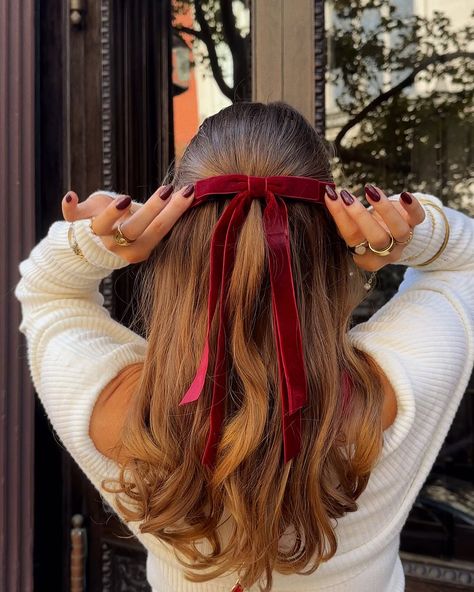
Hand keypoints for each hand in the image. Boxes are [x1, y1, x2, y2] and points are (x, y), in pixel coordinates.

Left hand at [61, 184, 194, 263]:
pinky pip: (71, 217)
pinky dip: (70, 206)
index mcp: (137, 250)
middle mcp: (116, 246)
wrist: (91, 247)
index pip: (158, 230)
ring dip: (113, 212)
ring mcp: (95, 234)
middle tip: (169, 190)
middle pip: (135, 229)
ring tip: (126, 199)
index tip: (188, 192)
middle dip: (153, 208)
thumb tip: (192, 194)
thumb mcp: (145, 230)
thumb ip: (161, 216)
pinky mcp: (76, 223)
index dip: (173, 212)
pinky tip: (71, 195)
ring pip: (104, 225)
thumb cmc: (126, 230)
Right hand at [324, 185, 425, 271]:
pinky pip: (418, 218)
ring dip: (384, 208)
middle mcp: (386, 253)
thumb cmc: (364, 229)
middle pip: (376, 239)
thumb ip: (342, 219)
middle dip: (360, 216)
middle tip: (346, 196)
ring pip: (398, 230)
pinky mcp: (416, 225)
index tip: (331, 196)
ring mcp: (403, 241)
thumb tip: (327, 195)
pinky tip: (403, 194)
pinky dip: (413, 206)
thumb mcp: (352, 229)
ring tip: (369, 189)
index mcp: (365, 257)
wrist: (392, 232)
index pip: (351, 239)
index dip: (340, 217)